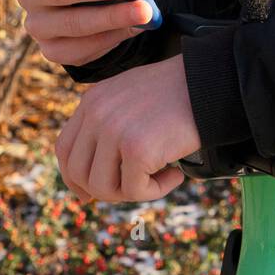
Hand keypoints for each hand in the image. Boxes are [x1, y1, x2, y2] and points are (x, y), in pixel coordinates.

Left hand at [55, 53, 201, 203]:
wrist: (210, 82)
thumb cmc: (179, 93)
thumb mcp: (131, 100)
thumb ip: (109, 127)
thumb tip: (91, 183)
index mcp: (93, 101)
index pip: (64, 149)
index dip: (74, 177)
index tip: (91, 193)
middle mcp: (97, 114)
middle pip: (79, 173)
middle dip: (105, 190)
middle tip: (135, 187)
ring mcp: (114, 131)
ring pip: (103, 187)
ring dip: (132, 191)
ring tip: (161, 176)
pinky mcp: (136, 149)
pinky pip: (135, 191)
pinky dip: (158, 190)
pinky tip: (176, 174)